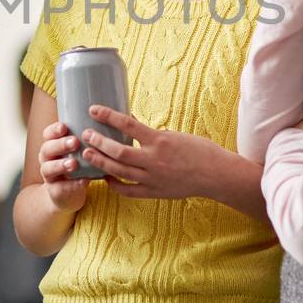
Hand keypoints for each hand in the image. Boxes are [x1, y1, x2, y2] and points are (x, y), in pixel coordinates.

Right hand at [36, 120, 89, 211]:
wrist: (67, 194)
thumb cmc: (77, 166)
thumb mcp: (78, 151)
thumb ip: (87, 139)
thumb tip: (111, 120)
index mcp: (52, 145)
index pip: (48, 134)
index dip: (54, 130)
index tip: (64, 126)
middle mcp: (47, 159)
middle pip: (47, 149)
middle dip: (60, 144)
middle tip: (74, 142)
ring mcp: (49, 176)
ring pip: (48, 168)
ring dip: (61, 165)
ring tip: (73, 164)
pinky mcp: (55, 191)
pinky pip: (60, 188)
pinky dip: (72, 185)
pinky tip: (83, 181)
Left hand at [78, 104, 233, 200]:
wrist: (217, 175)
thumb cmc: (200, 150)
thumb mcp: (176, 135)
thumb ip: (153, 135)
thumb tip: (132, 128)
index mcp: (160, 140)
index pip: (127, 124)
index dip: (108, 116)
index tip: (93, 109)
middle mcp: (154, 160)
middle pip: (118, 151)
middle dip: (98, 142)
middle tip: (85, 135)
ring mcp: (153, 178)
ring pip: (119, 171)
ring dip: (101, 162)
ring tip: (87, 154)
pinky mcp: (155, 192)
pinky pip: (129, 191)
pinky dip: (115, 185)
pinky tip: (106, 178)